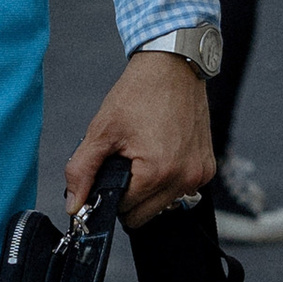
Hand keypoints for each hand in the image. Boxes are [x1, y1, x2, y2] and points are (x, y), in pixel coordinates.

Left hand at [65, 50, 214, 228]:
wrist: (172, 67)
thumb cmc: (140, 93)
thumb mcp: (102, 131)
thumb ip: (81, 171)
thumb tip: (73, 205)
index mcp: (157, 173)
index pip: (125, 211)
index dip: (110, 195)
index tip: (107, 175)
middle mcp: (184, 178)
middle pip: (145, 214)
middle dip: (130, 195)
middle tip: (125, 163)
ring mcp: (200, 174)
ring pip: (164, 205)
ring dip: (150, 189)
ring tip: (144, 154)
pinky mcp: (208, 168)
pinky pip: (182, 190)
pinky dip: (168, 179)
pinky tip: (161, 152)